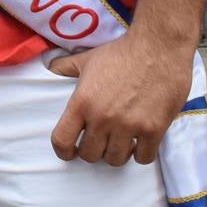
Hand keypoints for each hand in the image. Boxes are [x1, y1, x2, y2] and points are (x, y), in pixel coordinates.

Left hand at [47, 33, 190, 165]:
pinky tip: (140, 141)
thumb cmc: (121, 53)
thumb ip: (65, 67)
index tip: (70, 151)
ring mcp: (129, 125)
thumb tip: (48, 68)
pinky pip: (143, 158)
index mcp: (81, 102)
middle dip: (93, 150)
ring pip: (115, 160)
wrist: (158, 47)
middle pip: (90, 155)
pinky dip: (141, 153)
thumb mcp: (87, 59)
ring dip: (117, 153)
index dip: (63, 151)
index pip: (62, 140)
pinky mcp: (154, 129)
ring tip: (120, 141)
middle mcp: (102, 117)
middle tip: (101, 141)